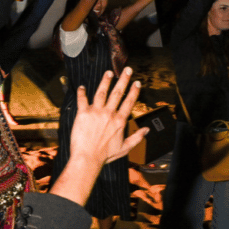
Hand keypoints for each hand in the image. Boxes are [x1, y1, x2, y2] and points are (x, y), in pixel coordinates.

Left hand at [49, 68, 146, 206]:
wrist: (88, 158)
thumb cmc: (105, 155)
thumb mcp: (125, 148)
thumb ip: (136, 138)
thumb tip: (146, 131)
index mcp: (120, 121)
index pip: (129, 102)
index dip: (133, 91)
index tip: (136, 83)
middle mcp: (109, 114)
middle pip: (118, 93)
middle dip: (123, 80)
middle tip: (127, 70)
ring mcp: (96, 112)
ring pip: (102, 92)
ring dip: (105, 81)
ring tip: (109, 73)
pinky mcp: (83, 114)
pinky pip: (82, 100)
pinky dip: (82, 93)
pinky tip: (82, 87)